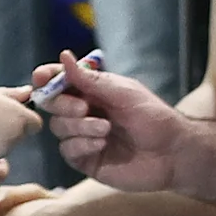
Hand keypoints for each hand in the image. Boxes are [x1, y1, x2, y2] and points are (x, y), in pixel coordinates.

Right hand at [38, 52, 187, 190]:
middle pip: (52, 104)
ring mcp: (84, 136)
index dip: (47, 77)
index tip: (42, 78)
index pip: (60, 81)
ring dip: (80, 126)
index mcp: (93, 92)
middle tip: (84, 107)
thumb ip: (91, 79)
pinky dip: (81, 144)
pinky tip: (101, 144)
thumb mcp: (124, 93)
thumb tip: (64, 56)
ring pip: (59, 127)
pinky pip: (68, 150)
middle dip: (62, 104)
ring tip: (106, 129)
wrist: (173, 153)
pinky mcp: (86, 159)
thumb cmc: (155, 119)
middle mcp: (84, 112)